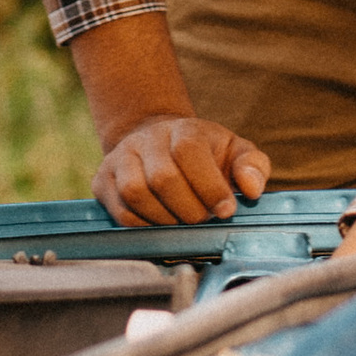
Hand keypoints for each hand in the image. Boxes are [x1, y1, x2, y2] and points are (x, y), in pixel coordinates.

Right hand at [95, 113, 272, 228]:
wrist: (159, 144)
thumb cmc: (205, 154)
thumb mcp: (234, 152)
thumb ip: (252, 166)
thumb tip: (252, 189)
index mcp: (183, 129)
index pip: (189, 152)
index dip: (209, 186)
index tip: (226, 209)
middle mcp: (147, 139)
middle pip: (162, 178)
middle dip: (189, 209)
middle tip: (203, 218)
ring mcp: (121, 158)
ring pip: (136, 194)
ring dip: (166, 219)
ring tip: (182, 221)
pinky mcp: (103, 181)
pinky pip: (121, 212)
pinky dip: (145, 226)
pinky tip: (162, 223)